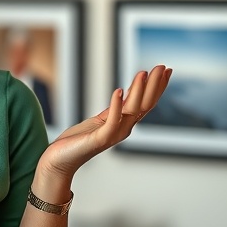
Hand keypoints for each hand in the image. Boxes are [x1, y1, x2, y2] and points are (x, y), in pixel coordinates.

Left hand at [39, 65, 171, 180]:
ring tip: (143, 73)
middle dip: (154, 85)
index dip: (157, 87)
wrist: (61, 160)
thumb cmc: (79, 140)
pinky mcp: (100, 138)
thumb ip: (114, 110)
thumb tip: (124, 93)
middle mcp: (124, 129)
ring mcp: (113, 134)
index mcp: (125, 123)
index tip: (166, 70)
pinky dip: (116, 105)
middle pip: (145, 105)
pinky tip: (118, 91)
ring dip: (138, 90)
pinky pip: (112, 120)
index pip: (146, 103)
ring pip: (132, 110)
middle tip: (162, 67)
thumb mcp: (100, 120)